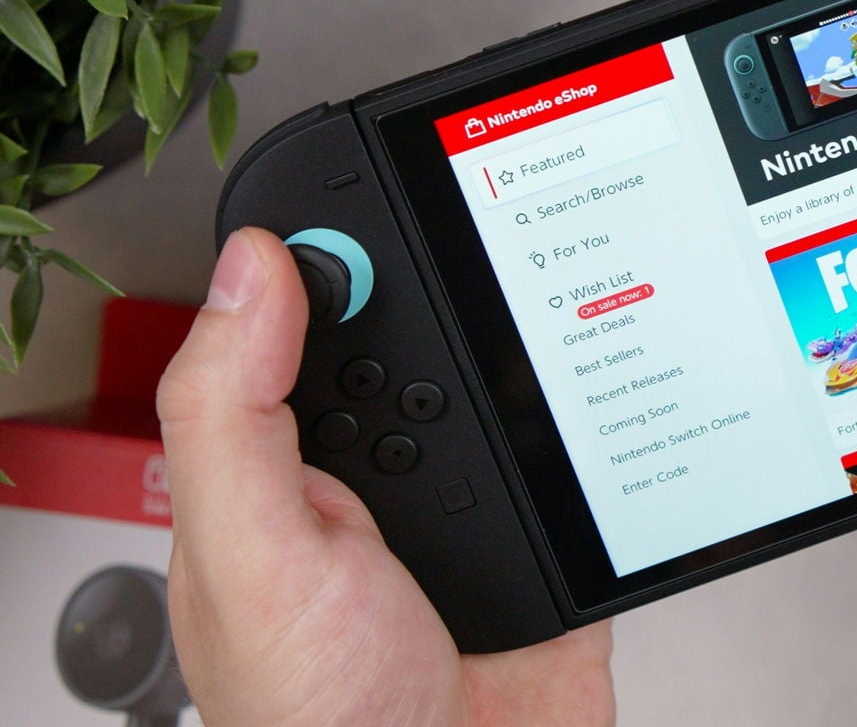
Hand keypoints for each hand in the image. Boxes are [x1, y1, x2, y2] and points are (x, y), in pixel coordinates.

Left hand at [157, 228, 614, 726]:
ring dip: (549, 368)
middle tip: (502, 268)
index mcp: (286, 468)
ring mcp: (470, 510)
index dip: (335, 251)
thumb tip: (253, 269)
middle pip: (426, 342)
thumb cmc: (319, 723)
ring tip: (570, 339)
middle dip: (467, 303)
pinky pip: (589, 458)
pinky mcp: (549, 539)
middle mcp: (379, 480)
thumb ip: (231, 414)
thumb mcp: (252, 556)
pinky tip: (622, 408)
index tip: (384, 187)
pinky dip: (616, 431)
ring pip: (514, 390)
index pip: (303, 325)